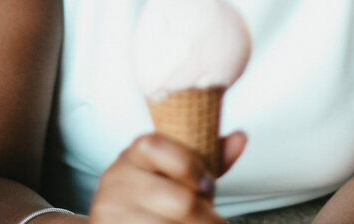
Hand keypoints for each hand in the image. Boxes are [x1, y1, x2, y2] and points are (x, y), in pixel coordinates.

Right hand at [88, 131, 246, 222]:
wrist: (114, 222)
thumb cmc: (150, 197)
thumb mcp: (174, 173)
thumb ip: (206, 159)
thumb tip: (239, 138)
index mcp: (134, 155)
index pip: (155, 146)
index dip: (189, 165)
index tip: (207, 185)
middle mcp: (118, 179)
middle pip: (179, 200)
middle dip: (206, 216)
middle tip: (213, 219)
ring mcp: (113, 210)